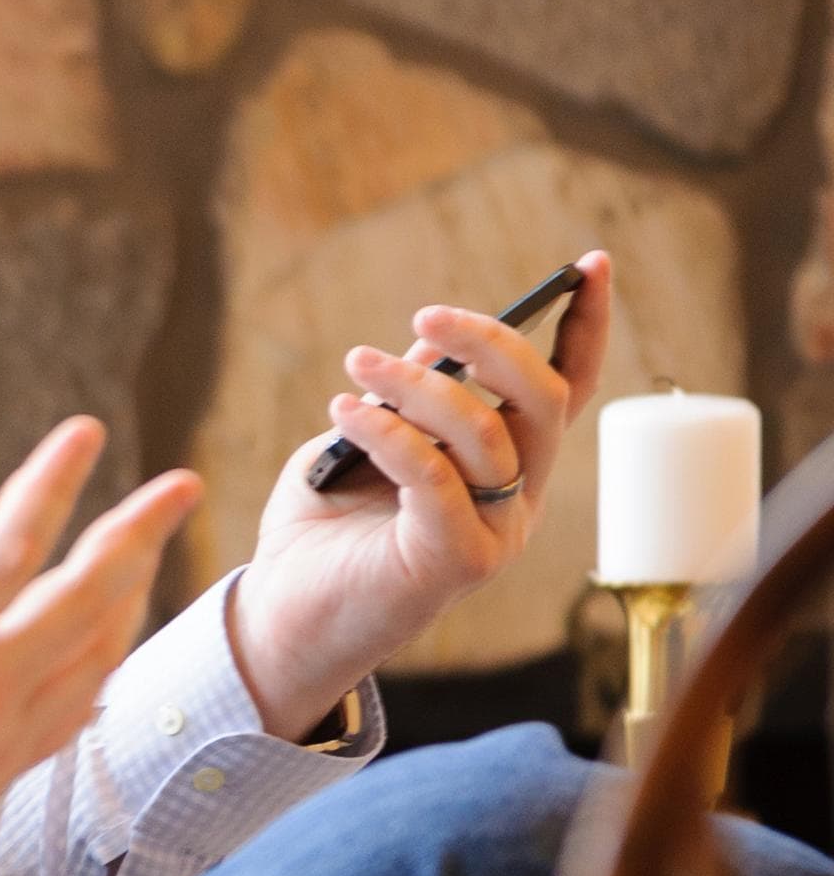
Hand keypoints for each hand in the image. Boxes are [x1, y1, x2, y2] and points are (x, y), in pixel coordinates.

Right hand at [0, 420, 202, 875]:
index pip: (7, 549)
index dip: (49, 483)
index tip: (87, 431)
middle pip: (88, 601)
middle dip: (140, 534)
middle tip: (186, 483)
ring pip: (97, 656)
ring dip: (131, 593)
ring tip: (148, 542)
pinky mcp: (0, 773)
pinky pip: (79, 706)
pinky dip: (106, 659)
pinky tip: (111, 631)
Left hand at [230, 252, 614, 738]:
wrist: (283, 610)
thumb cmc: (323, 522)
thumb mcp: (364, 439)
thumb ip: (404, 401)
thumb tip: (428, 353)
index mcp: (507, 465)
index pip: (567, 390)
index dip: (586, 327)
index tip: (591, 265)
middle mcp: (517, 499)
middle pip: (543, 401)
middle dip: (490, 342)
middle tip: (424, 318)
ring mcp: (495, 535)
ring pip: (486, 433)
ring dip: (416, 385)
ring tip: (356, 366)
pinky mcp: (456, 563)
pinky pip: (435, 477)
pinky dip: (388, 432)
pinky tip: (344, 413)